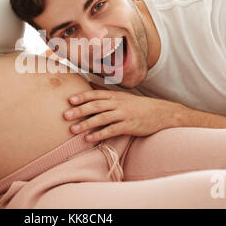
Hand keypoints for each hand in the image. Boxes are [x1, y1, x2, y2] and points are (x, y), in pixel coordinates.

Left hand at [64, 83, 182, 141]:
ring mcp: (123, 114)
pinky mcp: (129, 126)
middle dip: (79, 110)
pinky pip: (112, 130)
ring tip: (73, 130)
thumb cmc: (138, 106)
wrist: (161, 113)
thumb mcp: (122, 96)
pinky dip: (99, 134)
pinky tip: (89, 139)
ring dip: (86, 124)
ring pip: (102, 118)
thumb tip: (88, 86)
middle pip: (95, 106)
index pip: (96, 94)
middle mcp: (118, 103)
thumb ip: (105, 93)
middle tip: (65, 115)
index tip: (69, 100)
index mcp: (115, 96)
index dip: (82, 97)